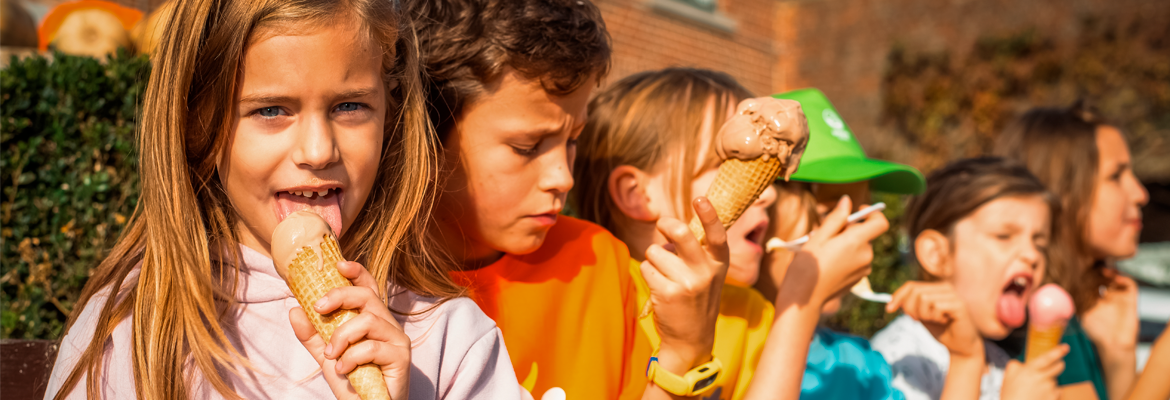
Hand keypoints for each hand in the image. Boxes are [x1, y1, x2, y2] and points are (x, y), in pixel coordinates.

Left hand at [290, 260, 411, 399]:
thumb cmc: (353, 381)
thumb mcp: (328, 356)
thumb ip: (313, 335)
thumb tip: (294, 310)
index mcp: (372, 320)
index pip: (369, 288)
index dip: (357, 272)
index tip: (339, 265)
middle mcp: (387, 325)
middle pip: (367, 296)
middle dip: (340, 296)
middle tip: (318, 308)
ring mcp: (397, 339)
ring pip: (367, 320)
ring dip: (342, 336)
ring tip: (332, 355)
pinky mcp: (401, 356)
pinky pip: (372, 347)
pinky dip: (352, 358)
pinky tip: (344, 370)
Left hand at [640, 197, 728, 369]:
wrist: (691, 338)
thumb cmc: (696, 297)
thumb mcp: (708, 274)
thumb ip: (697, 250)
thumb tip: (670, 225)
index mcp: (719, 263)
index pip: (716, 234)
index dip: (709, 214)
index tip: (700, 198)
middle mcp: (705, 272)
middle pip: (680, 234)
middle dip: (667, 225)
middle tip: (663, 225)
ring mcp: (686, 283)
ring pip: (656, 251)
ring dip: (655, 260)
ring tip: (666, 277)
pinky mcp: (667, 293)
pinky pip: (647, 268)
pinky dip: (649, 275)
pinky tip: (660, 289)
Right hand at [777, 196, 888, 307]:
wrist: (804, 298)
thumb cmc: (807, 266)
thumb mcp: (818, 237)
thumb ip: (836, 218)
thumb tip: (847, 200)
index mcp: (856, 242)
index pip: (880, 223)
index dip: (871, 214)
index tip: (856, 211)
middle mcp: (865, 256)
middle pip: (865, 235)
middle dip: (849, 230)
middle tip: (825, 234)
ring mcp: (863, 269)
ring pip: (859, 248)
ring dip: (846, 244)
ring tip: (823, 250)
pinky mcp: (858, 279)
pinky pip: (856, 261)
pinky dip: (846, 257)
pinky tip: (827, 263)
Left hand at [886, 281, 982, 359]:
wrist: (960, 346)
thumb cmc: (941, 329)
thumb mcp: (920, 315)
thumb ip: (909, 306)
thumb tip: (892, 300)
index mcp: (936, 288)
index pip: (911, 285)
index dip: (898, 296)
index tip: (889, 309)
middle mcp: (945, 288)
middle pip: (915, 291)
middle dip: (911, 309)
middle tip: (919, 320)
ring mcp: (953, 295)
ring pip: (924, 298)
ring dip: (925, 315)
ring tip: (936, 320)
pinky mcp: (959, 305)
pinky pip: (936, 307)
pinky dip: (936, 317)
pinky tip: (945, 321)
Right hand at [1001, 344, 1068, 399]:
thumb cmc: (1011, 394)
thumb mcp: (1007, 375)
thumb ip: (1016, 365)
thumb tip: (1022, 364)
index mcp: (1031, 370)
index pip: (1048, 357)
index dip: (1058, 351)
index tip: (1065, 347)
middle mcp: (1043, 378)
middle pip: (1059, 367)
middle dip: (1059, 364)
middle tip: (1055, 364)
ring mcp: (1049, 389)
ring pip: (1055, 380)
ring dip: (1049, 381)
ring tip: (1037, 388)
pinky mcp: (1053, 398)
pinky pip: (1056, 391)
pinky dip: (1051, 392)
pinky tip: (1041, 395)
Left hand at [1081, 268, 1138, 352]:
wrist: (1114, 345)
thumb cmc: (1096, 332)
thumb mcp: (1081, 313)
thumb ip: (1074, 301)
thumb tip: (1059, 289)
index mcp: (1095, 298)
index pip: (1091, 280)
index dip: (1086, 274)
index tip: (1078, 267)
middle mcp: (1108, 295)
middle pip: (1103, 276)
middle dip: (1097, 270)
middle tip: (1091, 264)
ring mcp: (1119, 296)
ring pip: (1116, 278)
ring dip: (1110, 272)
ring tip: (1102, 270)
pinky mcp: (1131, 300)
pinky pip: (1130, 285)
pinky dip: (1124, 278)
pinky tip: (1115, 277)